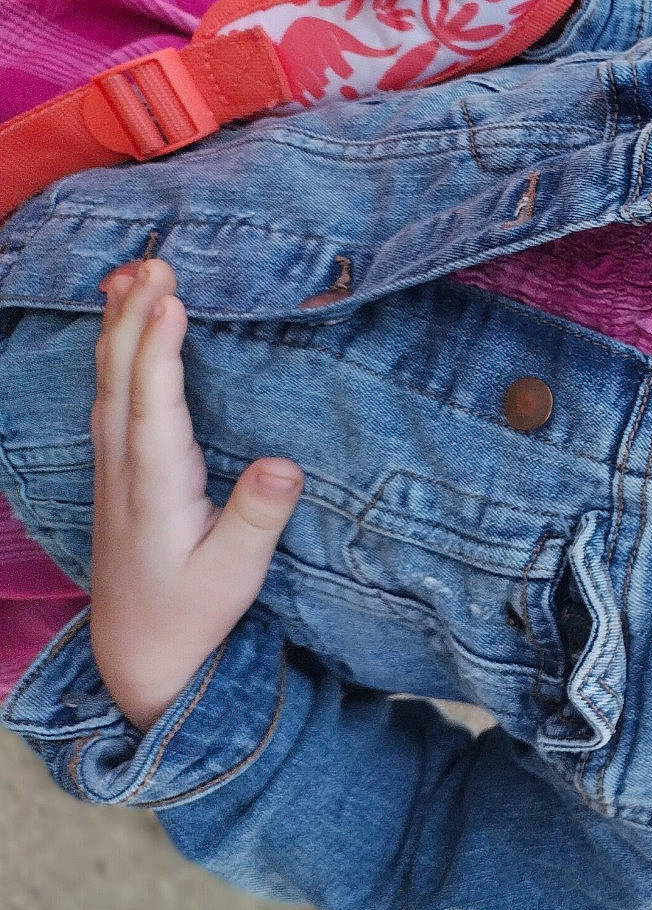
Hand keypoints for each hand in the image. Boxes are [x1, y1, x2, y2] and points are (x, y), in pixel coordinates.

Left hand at [88, 260, 303, 729]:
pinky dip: (116, 349)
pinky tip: (123, 324)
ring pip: (107, 379)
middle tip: (156, 262)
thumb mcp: (236, 572)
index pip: (153, 404)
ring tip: (134, 271)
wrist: (137, 648)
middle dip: (136, 316)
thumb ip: (259, 517)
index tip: (171, 299)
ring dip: (120, 323)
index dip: (159, 349)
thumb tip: (285, 462)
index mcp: (155, 488)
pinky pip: (109, 391)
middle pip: (121, 377)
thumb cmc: (193, 611)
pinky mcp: (117, 466)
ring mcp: (114, 465)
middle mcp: (125, 468)